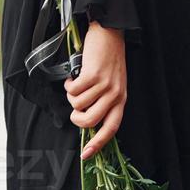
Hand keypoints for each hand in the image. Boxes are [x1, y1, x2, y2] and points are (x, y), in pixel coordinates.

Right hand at [65, 20, 126, 159]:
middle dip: (75, 117)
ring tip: (76, 84)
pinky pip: (72, 91)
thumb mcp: (112, 84)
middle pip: (89, 121)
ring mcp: (105, 85)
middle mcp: (115, 95)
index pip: (111, 128)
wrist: (110, 34)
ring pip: (77, 105)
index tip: (86, 155)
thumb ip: (103, 102)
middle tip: (74, 107)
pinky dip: (68, 85)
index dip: (98, 144)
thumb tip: (85, 120)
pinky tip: (74, 76)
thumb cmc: (108, 60)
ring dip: (71, 96)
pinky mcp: (93, 75)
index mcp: (121, 100)